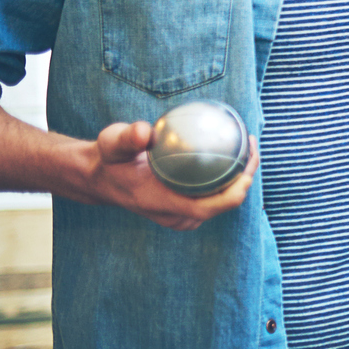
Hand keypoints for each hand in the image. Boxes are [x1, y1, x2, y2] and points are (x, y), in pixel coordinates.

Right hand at [69, 120, 255, 230]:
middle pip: (225, 202)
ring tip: (245, 145)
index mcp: (163, 205)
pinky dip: (226, 179)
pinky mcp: (185, 211)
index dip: (237, 187)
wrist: (99, 179)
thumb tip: (144, 132)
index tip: (248, 158)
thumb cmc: (108, 159)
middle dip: (245, 176)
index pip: (212, 206)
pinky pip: (214, 197)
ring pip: (222, 201)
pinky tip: (231, 155)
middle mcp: (177, 216)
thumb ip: (126, 138)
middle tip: (249, 142)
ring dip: (238, 177)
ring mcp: (182, 216)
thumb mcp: (111, 144)